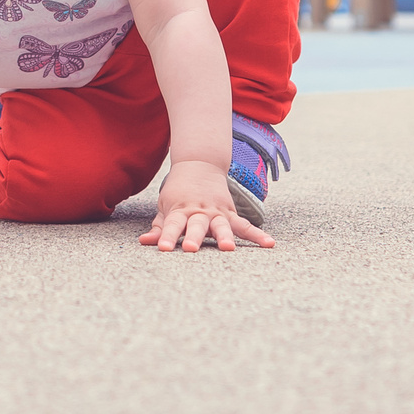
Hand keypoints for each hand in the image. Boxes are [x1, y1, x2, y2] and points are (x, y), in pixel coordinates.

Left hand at [140, 160, 273, 252]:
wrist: (199, 164)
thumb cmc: (179, 192)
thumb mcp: (166, 206)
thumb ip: (159, 226)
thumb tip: (144, 242)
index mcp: (180, 210)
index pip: (171, 225)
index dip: (166, 236)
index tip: (162, 248)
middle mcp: (199, 211)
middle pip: (196, 225)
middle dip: (194, 237)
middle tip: (190, 248)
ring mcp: (216, 211)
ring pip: (221, 225)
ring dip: (224, 236)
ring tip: (228, 248)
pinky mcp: (230, 212)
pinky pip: (245, 225)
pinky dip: (257, 235)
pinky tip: (269, 244)